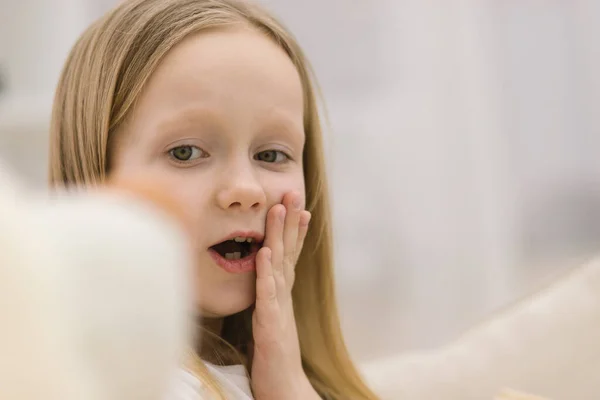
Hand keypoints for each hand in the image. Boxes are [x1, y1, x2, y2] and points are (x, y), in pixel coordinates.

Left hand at [250, 192, 317, 399]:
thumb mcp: (271, 320)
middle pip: (288, 251)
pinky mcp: (271, 325)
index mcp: (282, 294)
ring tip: (279, 209)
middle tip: (293, 191)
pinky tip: (264, 252)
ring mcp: (279, 308)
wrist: (283, 386)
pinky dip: (266, 272)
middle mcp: (284, 296)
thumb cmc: (275, 356)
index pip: (289, 255)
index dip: (293, 230)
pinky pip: (268, 294)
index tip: (296, 205)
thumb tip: (266, 280)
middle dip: (290, 220)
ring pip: (279, 265)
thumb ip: (269, 299)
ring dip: (279, 236)